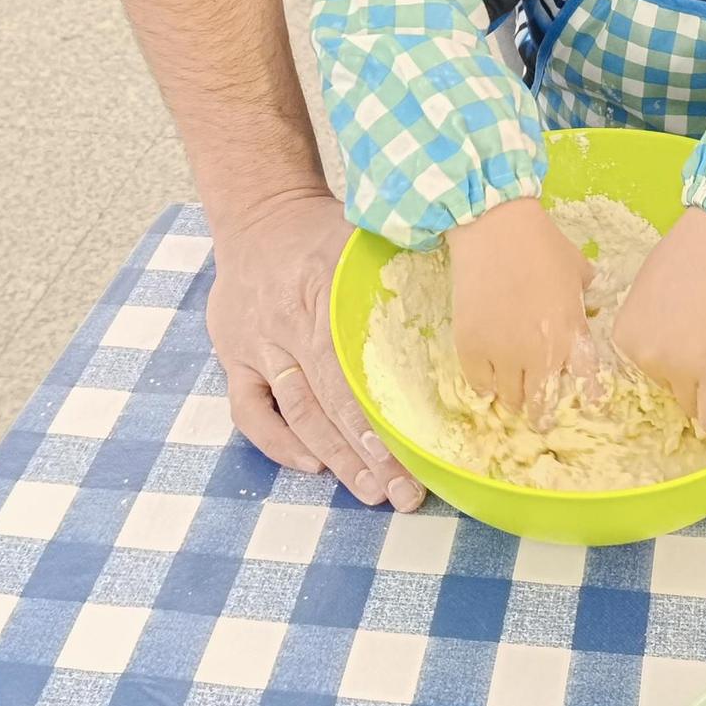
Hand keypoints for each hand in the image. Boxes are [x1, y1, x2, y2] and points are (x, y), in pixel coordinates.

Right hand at [205, 188, 422, 510]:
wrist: (257, 212)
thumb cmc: (325, 229)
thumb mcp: (369, 234)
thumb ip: (411, 261)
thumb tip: (471, 290)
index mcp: (324, 290)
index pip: (352, 368)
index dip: (378, 417)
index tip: (413, 454)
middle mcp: (287, 324)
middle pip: (329, 402)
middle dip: (368, 455)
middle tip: (403, 493)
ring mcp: (256, 345)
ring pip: (296, 413)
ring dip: (333, 458)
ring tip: (370, 491)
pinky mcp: (234, 356)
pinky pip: (250, 412)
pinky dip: (278, 443)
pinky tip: (312, 465)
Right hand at [446, 199, 592, 422]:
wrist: (495, 229)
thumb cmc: (542, 244)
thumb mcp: (578, 270)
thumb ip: (588, 297)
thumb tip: (595, 303)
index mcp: (571, 336)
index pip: (587, 387)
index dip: (586, 399)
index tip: (580, 402)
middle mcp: (540, 354)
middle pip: (542, 406)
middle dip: (542, 413)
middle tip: (538, 413)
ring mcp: (503, 355)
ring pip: (510, 400)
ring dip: (513, 398)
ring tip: (511, 391)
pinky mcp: (471, 349)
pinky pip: (479, 385)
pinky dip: (484, 384)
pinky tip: (488, 374)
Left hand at [613, 209, 705, 434]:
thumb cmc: (684, 256)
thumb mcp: (646, 293)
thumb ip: (647, 328)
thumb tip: (660, 348)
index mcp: (625, 340)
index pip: (642, 372)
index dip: (664, 363)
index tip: (679, 356)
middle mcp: (647, 360)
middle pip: (665, 387)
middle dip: (683, 375)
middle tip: (703, 348)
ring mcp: (682, 370)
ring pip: (691, 402)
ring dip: (703, 393)